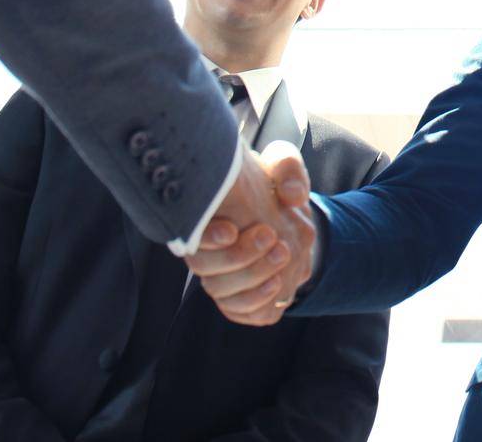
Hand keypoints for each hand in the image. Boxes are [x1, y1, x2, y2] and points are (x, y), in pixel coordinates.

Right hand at [187, 139, 316, 326]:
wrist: (289, 222)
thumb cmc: (275, 189)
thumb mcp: (283, 168)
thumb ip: (287, 168)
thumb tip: (292, 195)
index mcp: (206, 220)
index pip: (190, 236)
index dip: (206, 239)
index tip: (232, 230)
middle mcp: (207, 254)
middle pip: (205, 268)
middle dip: (238, 257)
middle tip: (270, 236)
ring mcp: (222, 279)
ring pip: (222, 293)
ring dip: (252, 278)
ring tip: (282, 254)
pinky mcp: (241, 301)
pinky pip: (243, 312)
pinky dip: (259, 302)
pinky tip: (278, 283)